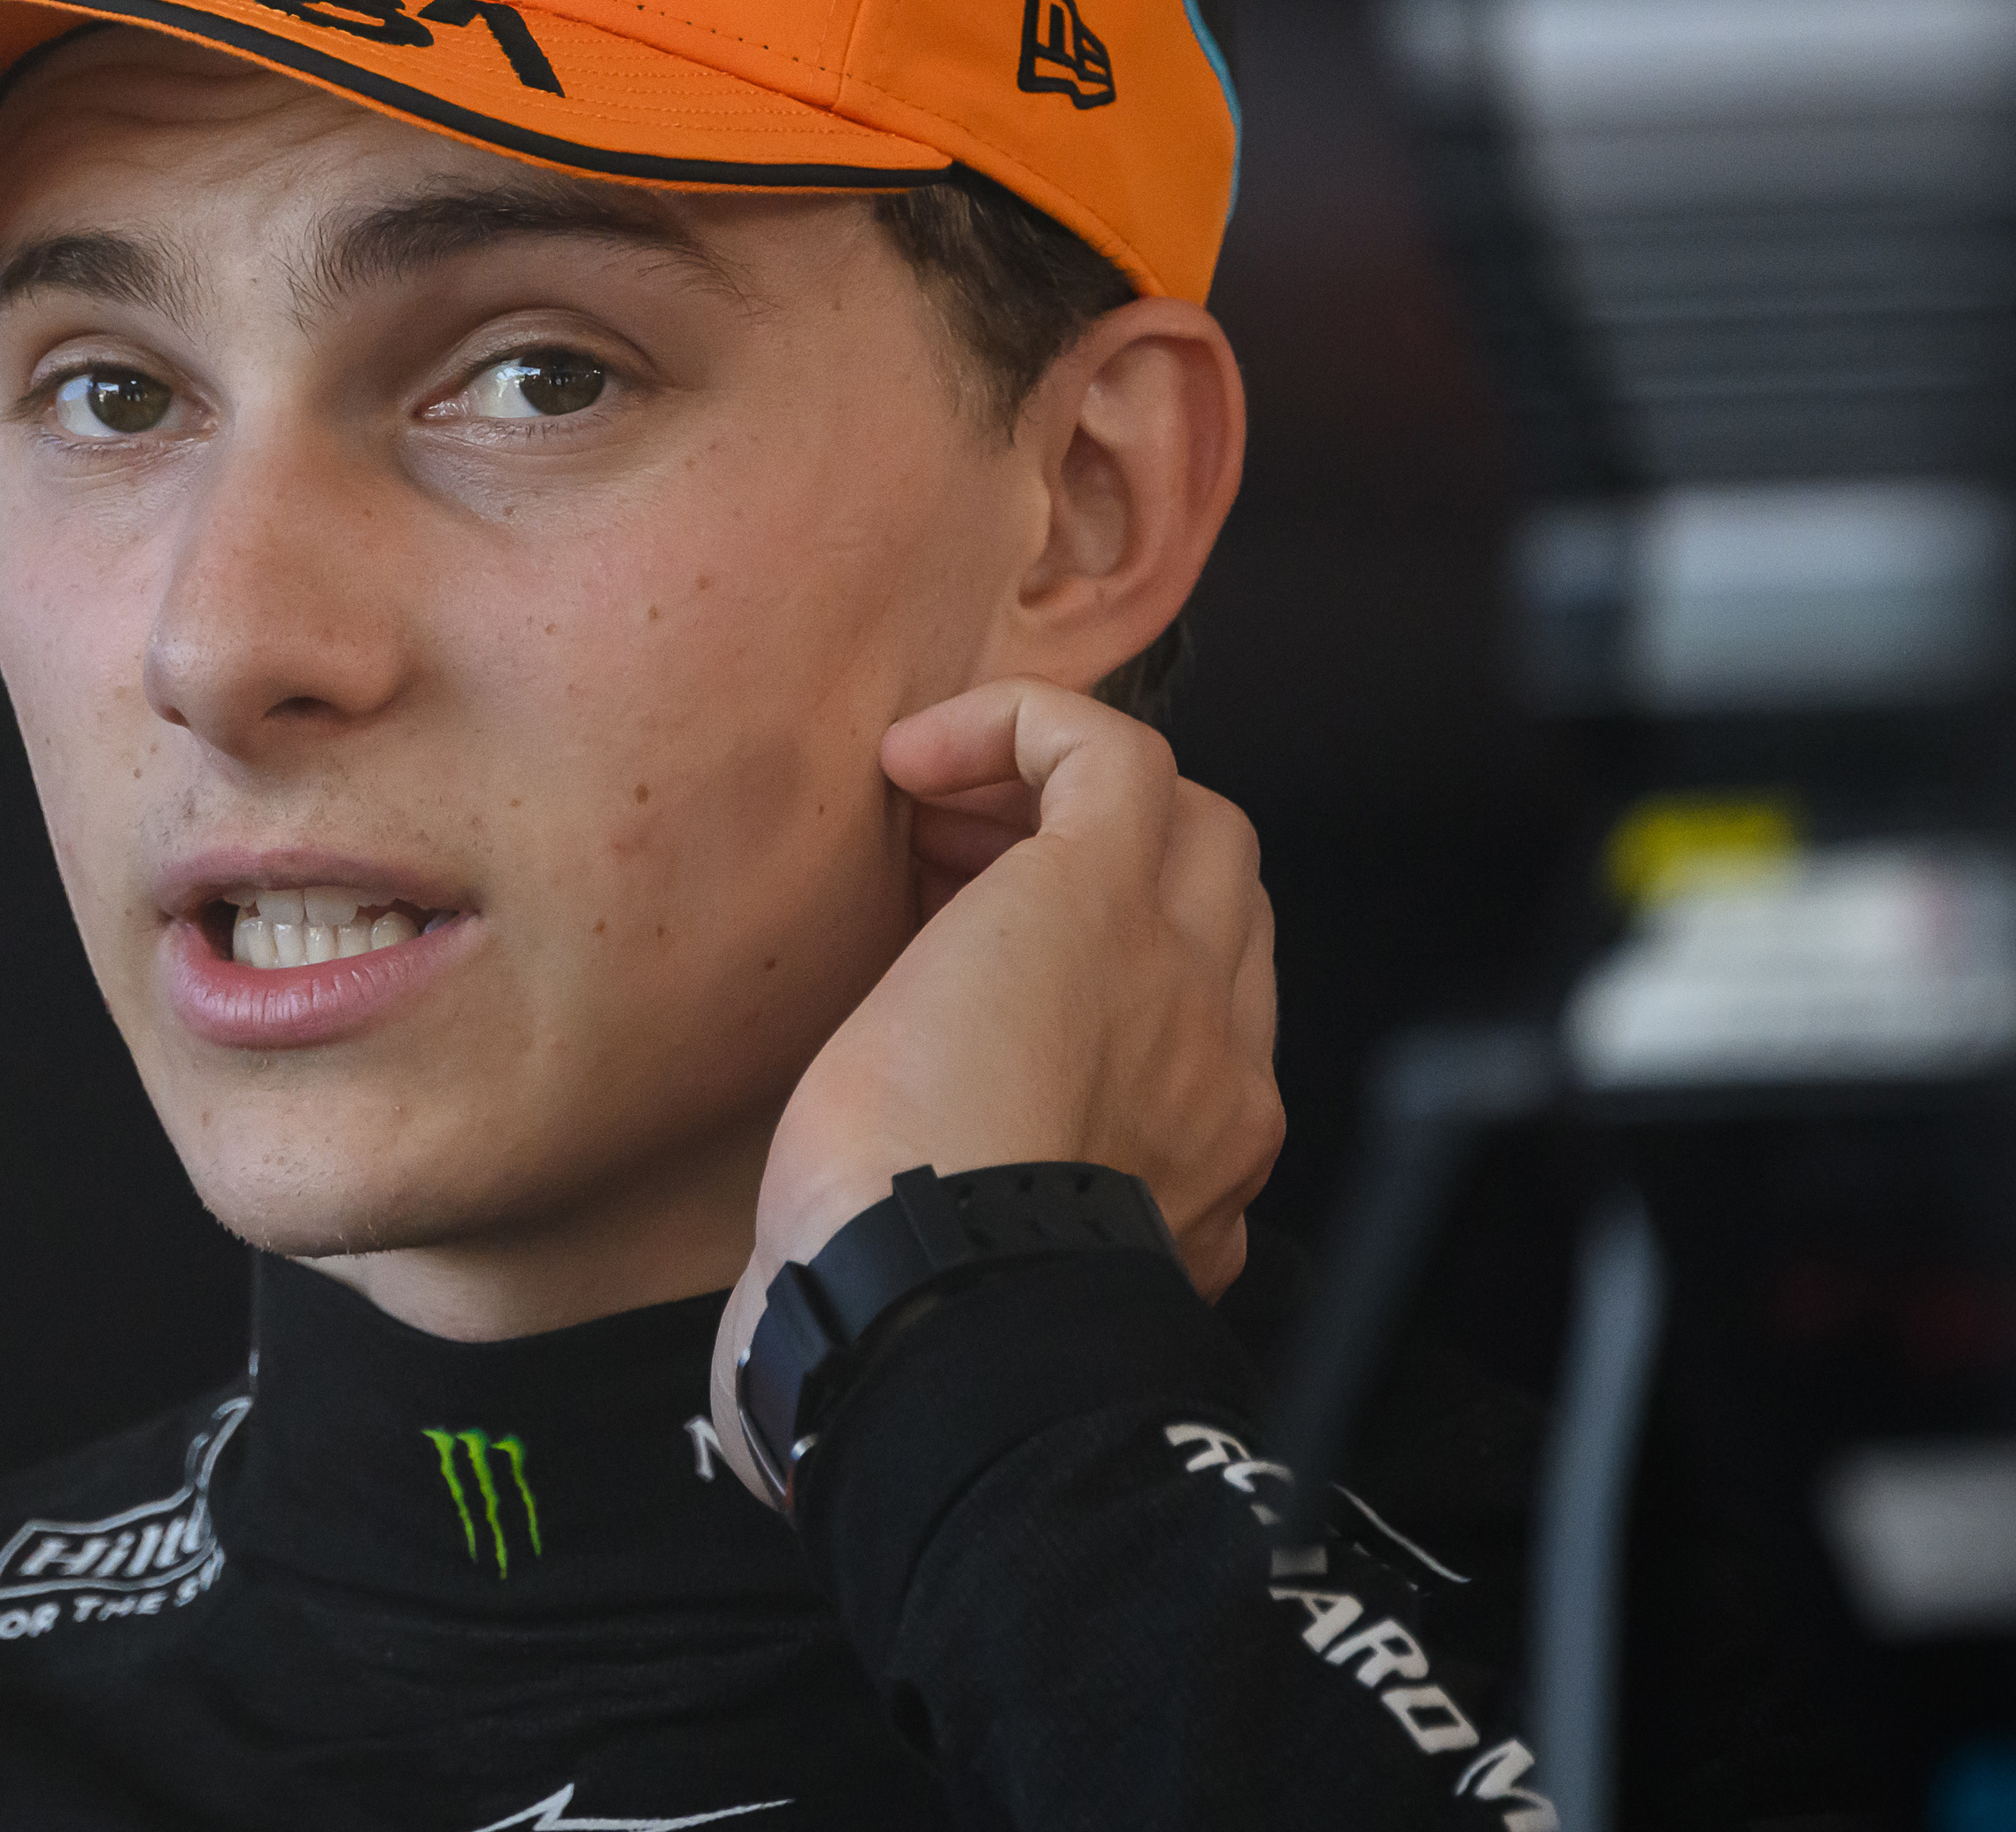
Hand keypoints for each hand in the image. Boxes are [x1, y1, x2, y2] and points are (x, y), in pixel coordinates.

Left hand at [706, 679, 1279, 1495]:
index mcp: (1189, 1168)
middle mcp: (1219, 1072)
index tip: (977, 969)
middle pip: (1219, 910)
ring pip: (1193, 821)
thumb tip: (830, 1303)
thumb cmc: (907, 1324)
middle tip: (964, 878)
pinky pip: (1111, 751)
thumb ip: (938, 1271)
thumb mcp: (950, 1291)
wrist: (932, 1307)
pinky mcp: (1103, 897)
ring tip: (940, 820)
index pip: (1193, 1028)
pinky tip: (920, 760)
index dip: (1103, 971)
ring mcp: (1178, 978)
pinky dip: (1022, 726)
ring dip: (1065, 802)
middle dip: (1107, 873)